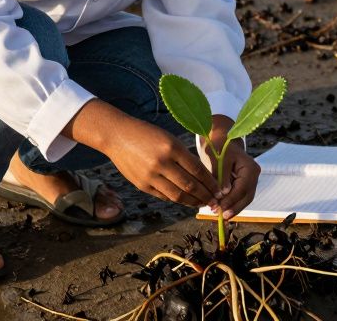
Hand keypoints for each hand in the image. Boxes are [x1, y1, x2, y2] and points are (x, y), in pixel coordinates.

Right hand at [64, 99, 219, 207]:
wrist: (117, 136)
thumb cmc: (147, 134)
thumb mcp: (169, 138)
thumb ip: (184, 156)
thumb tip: (202, 177)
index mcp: (172, 147)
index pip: (197, 170)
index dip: (211, 183)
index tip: (219, 190)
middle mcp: (161, 162)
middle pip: (190, 186)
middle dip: (205, 195)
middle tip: (214, 201)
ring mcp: (150, 175)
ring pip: (177, 195)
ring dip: (192, 202)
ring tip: (201, 203)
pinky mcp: (141, 185)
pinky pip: (164, 196)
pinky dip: (176, 199)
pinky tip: (184, 200)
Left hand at [204, 116, 259, 219]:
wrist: (222, 141)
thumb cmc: (219, 147)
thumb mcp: (218, 158)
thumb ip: (221, 175)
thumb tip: (223, 194)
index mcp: (250, 167)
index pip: (243, 187)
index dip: (232, 199)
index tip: (220, 207)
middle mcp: (253, 175)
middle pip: (247, 196)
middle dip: (234, 208)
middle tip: (222, 216)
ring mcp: (250, 181)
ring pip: (244, 199)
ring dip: (233, 208)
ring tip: (221, 216)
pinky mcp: (244, 185)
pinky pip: (240, 197)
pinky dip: (232, 204)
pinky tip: (223, 211)